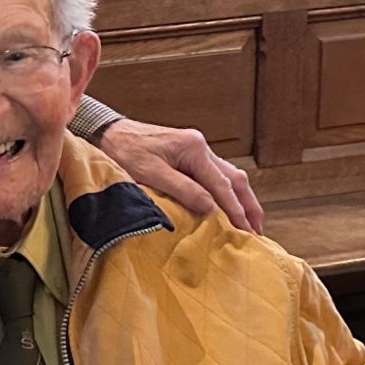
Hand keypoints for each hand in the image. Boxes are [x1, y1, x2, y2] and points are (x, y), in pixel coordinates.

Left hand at [97, 120, 262, 232]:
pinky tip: (229, 206)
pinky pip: (216, 175)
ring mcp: (196, 149)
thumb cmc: (124, 152)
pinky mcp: (188, 154)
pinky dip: (227, 192)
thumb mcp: (151, 173)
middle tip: (257, 232)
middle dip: (248, 206)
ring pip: (229, 176)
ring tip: (250, 223)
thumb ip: (183, 190)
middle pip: (235, 179)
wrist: (107, 132)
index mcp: (194, 149)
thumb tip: (211, 208)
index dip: (235, 210)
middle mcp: (201, 147)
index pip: (222, 185)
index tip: (246, 232)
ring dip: (241, 199)